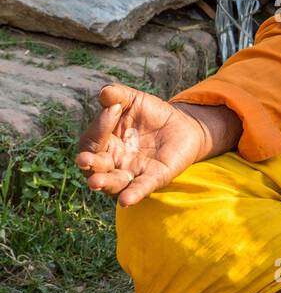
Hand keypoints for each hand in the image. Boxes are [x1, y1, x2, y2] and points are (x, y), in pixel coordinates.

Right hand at [75, 85, 232, 206]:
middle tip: (84, 161)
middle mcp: (115, 162)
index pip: (92, 141)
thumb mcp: (135, 100)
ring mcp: (133, 172)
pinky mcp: (154, 178)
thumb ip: (119, 95)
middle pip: (95, 168)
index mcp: (105, 143)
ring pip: (114, 183)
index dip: (99, 127)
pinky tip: (126, 199)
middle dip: (89, 165)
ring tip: (95, 183)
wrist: (183, 125)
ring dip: (105, 183)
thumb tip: (104, 93)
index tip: (115, 109)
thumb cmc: (152, 113)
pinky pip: (141, 189)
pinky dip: (133, 194)